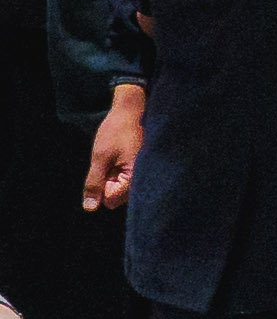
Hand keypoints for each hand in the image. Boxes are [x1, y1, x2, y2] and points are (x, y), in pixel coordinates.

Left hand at [82, 83, 143, 211]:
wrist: (131, 111)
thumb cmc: (116, 132)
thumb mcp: (100, 158)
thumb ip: (94, 183)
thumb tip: (90, 208)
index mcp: (136, 177)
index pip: (112, 200)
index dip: (102, 187)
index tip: (105, 167)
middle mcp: (145, 178)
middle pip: (118, 197)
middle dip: (109, 183)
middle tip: (111, 160)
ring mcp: (145, 173)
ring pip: (122, 189)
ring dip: (115, 176)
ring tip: (118, 157)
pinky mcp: (143, 168)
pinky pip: (128, 180)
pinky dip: (120, 171)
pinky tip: (122, 156)